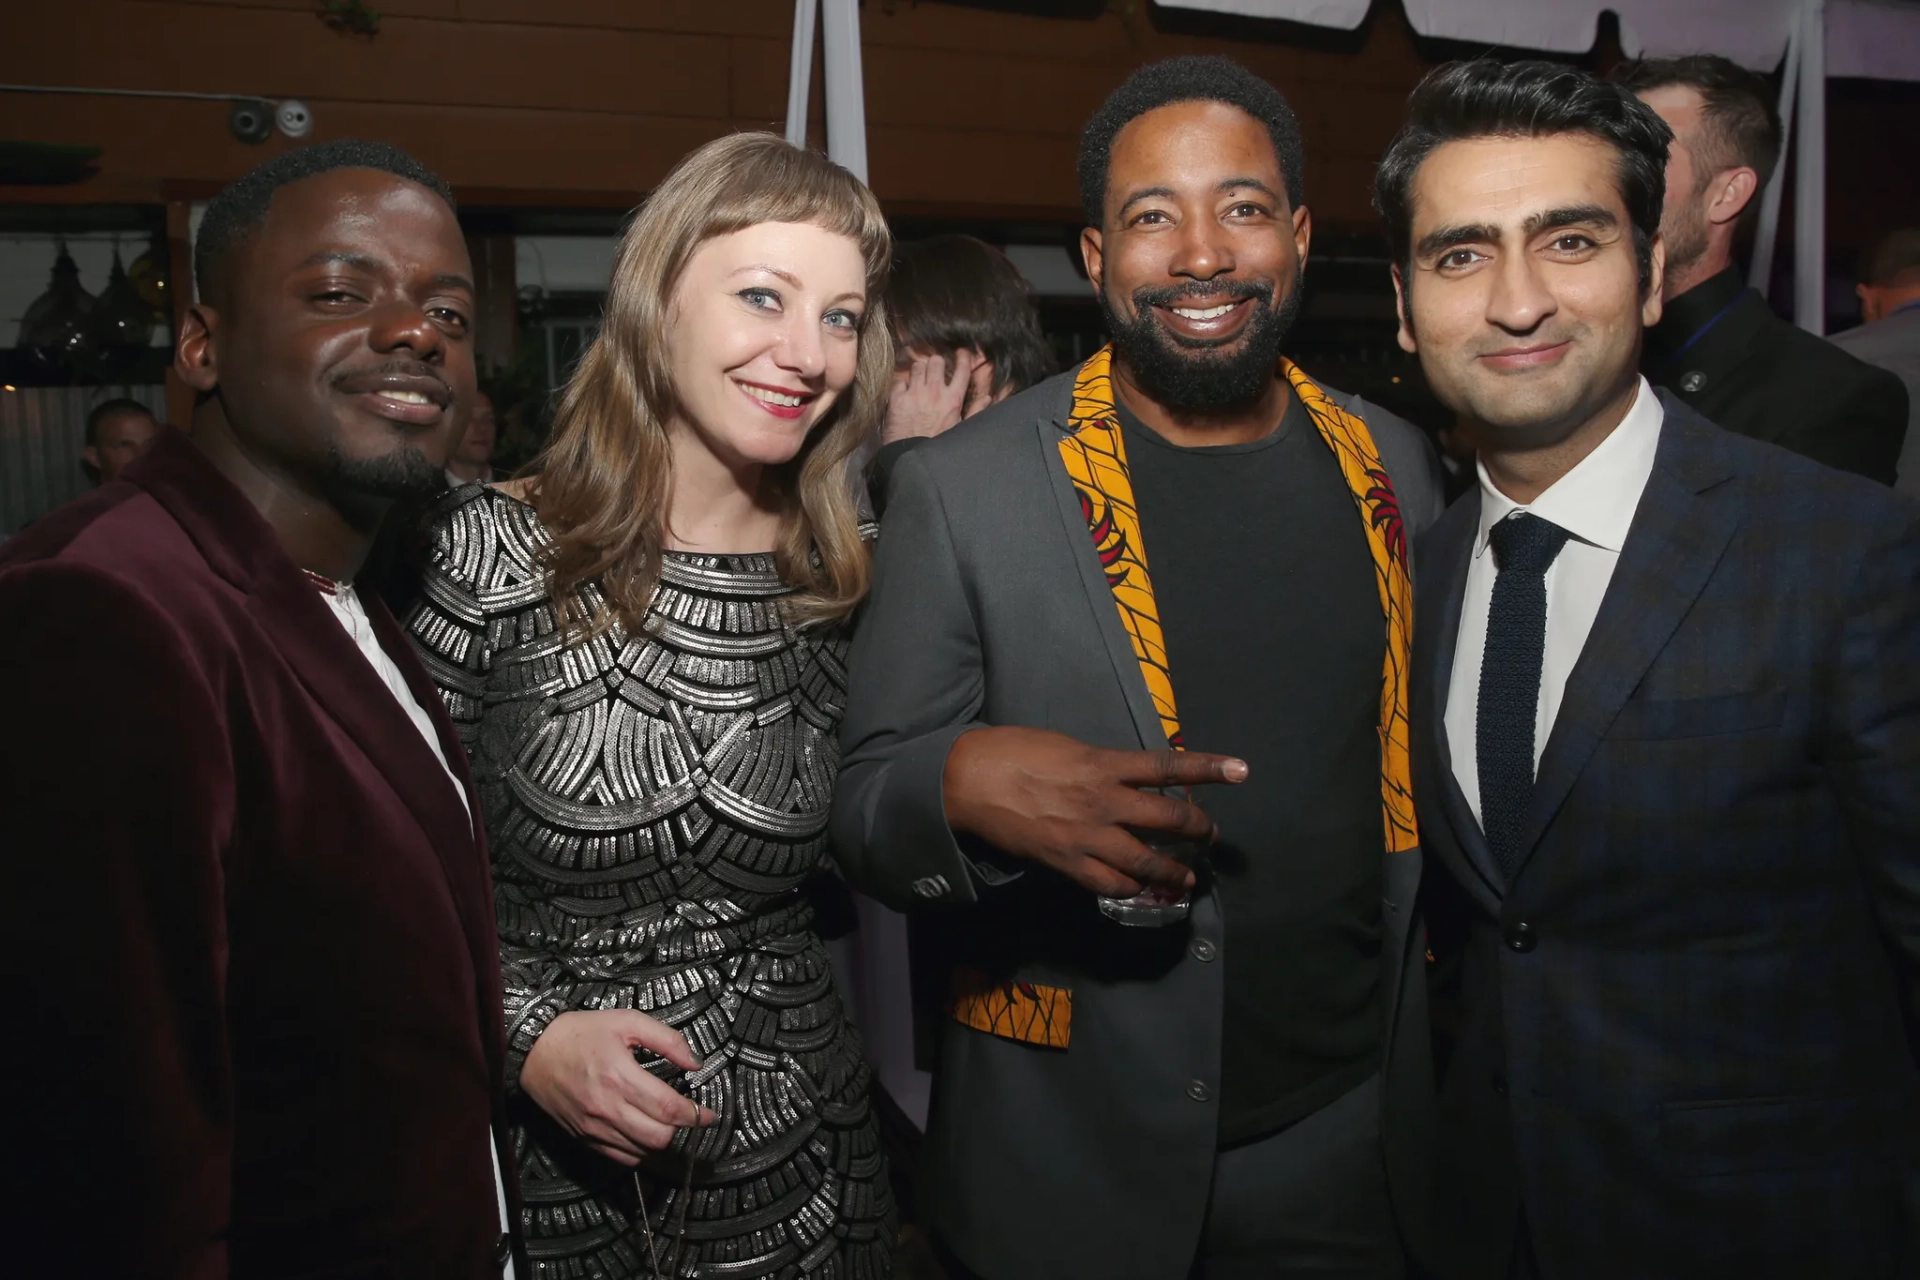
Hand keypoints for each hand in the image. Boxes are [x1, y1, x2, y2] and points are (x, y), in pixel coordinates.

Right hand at [520, 1009, 717, 1166]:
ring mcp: (594, 1127)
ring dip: (662, 1141)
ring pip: (642, 1151)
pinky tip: (645, 1134)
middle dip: (681, 1129)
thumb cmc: (581, 1033)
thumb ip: (667, 1040)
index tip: (711, 1116)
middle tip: (689, 1116)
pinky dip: (639, 1151)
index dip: (696, 1115)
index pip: (668, 1108)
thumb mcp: (627, 1021)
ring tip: (668, 1124)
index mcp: (620, 1076)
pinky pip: (620, 1157)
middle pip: (658, 1136)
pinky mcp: (584, 1137)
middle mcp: (607, 1107)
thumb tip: (695, 1062)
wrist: (533, 1052)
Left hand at [882, 349, 992, 442]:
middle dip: (936, 362)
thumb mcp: (962, 429)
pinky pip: (900, 379)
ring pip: (918, 366)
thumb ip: (976, 411)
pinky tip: (903, 389)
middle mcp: (935, 392)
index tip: (961, 352)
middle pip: (937, 361)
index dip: (963, 357)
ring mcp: (915, 393)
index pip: (962, 370)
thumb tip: (988, 397)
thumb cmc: (939, 444)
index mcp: (953, 399)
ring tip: (919, 377)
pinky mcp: (898, 398)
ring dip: (919, 369)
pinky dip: (901, 382)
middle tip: (934, 368)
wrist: (912, 456)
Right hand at [941, 725, 1247, 896]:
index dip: (1209, 768)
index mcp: (1105, 763)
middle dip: (1197, 828)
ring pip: (1145, 860)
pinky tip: (1142, 889)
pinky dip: (1131, 887)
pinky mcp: (1067, 862)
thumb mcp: (1067, 746)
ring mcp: (1087, 836)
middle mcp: (1104, 801)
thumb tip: (1125, 777)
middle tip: (1210, 833)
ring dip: (1173, 870)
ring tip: (1187, 877)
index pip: (1169, 765)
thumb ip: (1102, 764)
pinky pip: (1109, 883)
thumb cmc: (1014, 751)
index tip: (1242, 771)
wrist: (970, 780)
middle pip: (1168, 818)